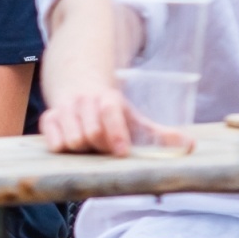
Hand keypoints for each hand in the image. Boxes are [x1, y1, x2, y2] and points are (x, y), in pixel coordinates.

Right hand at [39, 90, 194, 156]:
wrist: (78, 85)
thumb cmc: (111, 112)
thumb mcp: (135, 119)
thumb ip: (160, 135)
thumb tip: (190, 146)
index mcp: (108, 99)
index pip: (110, 111)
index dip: (116, 132)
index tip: (122, 152)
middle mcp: (85, 101)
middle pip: (91, 132)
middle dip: (100, 146)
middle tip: (104, 149)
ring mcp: (65, 109)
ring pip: (71, 139)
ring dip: (81, 149)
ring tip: (88, 147)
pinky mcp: (48, 119)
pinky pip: (52, 139)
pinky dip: (60, 145)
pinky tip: (69, 146)